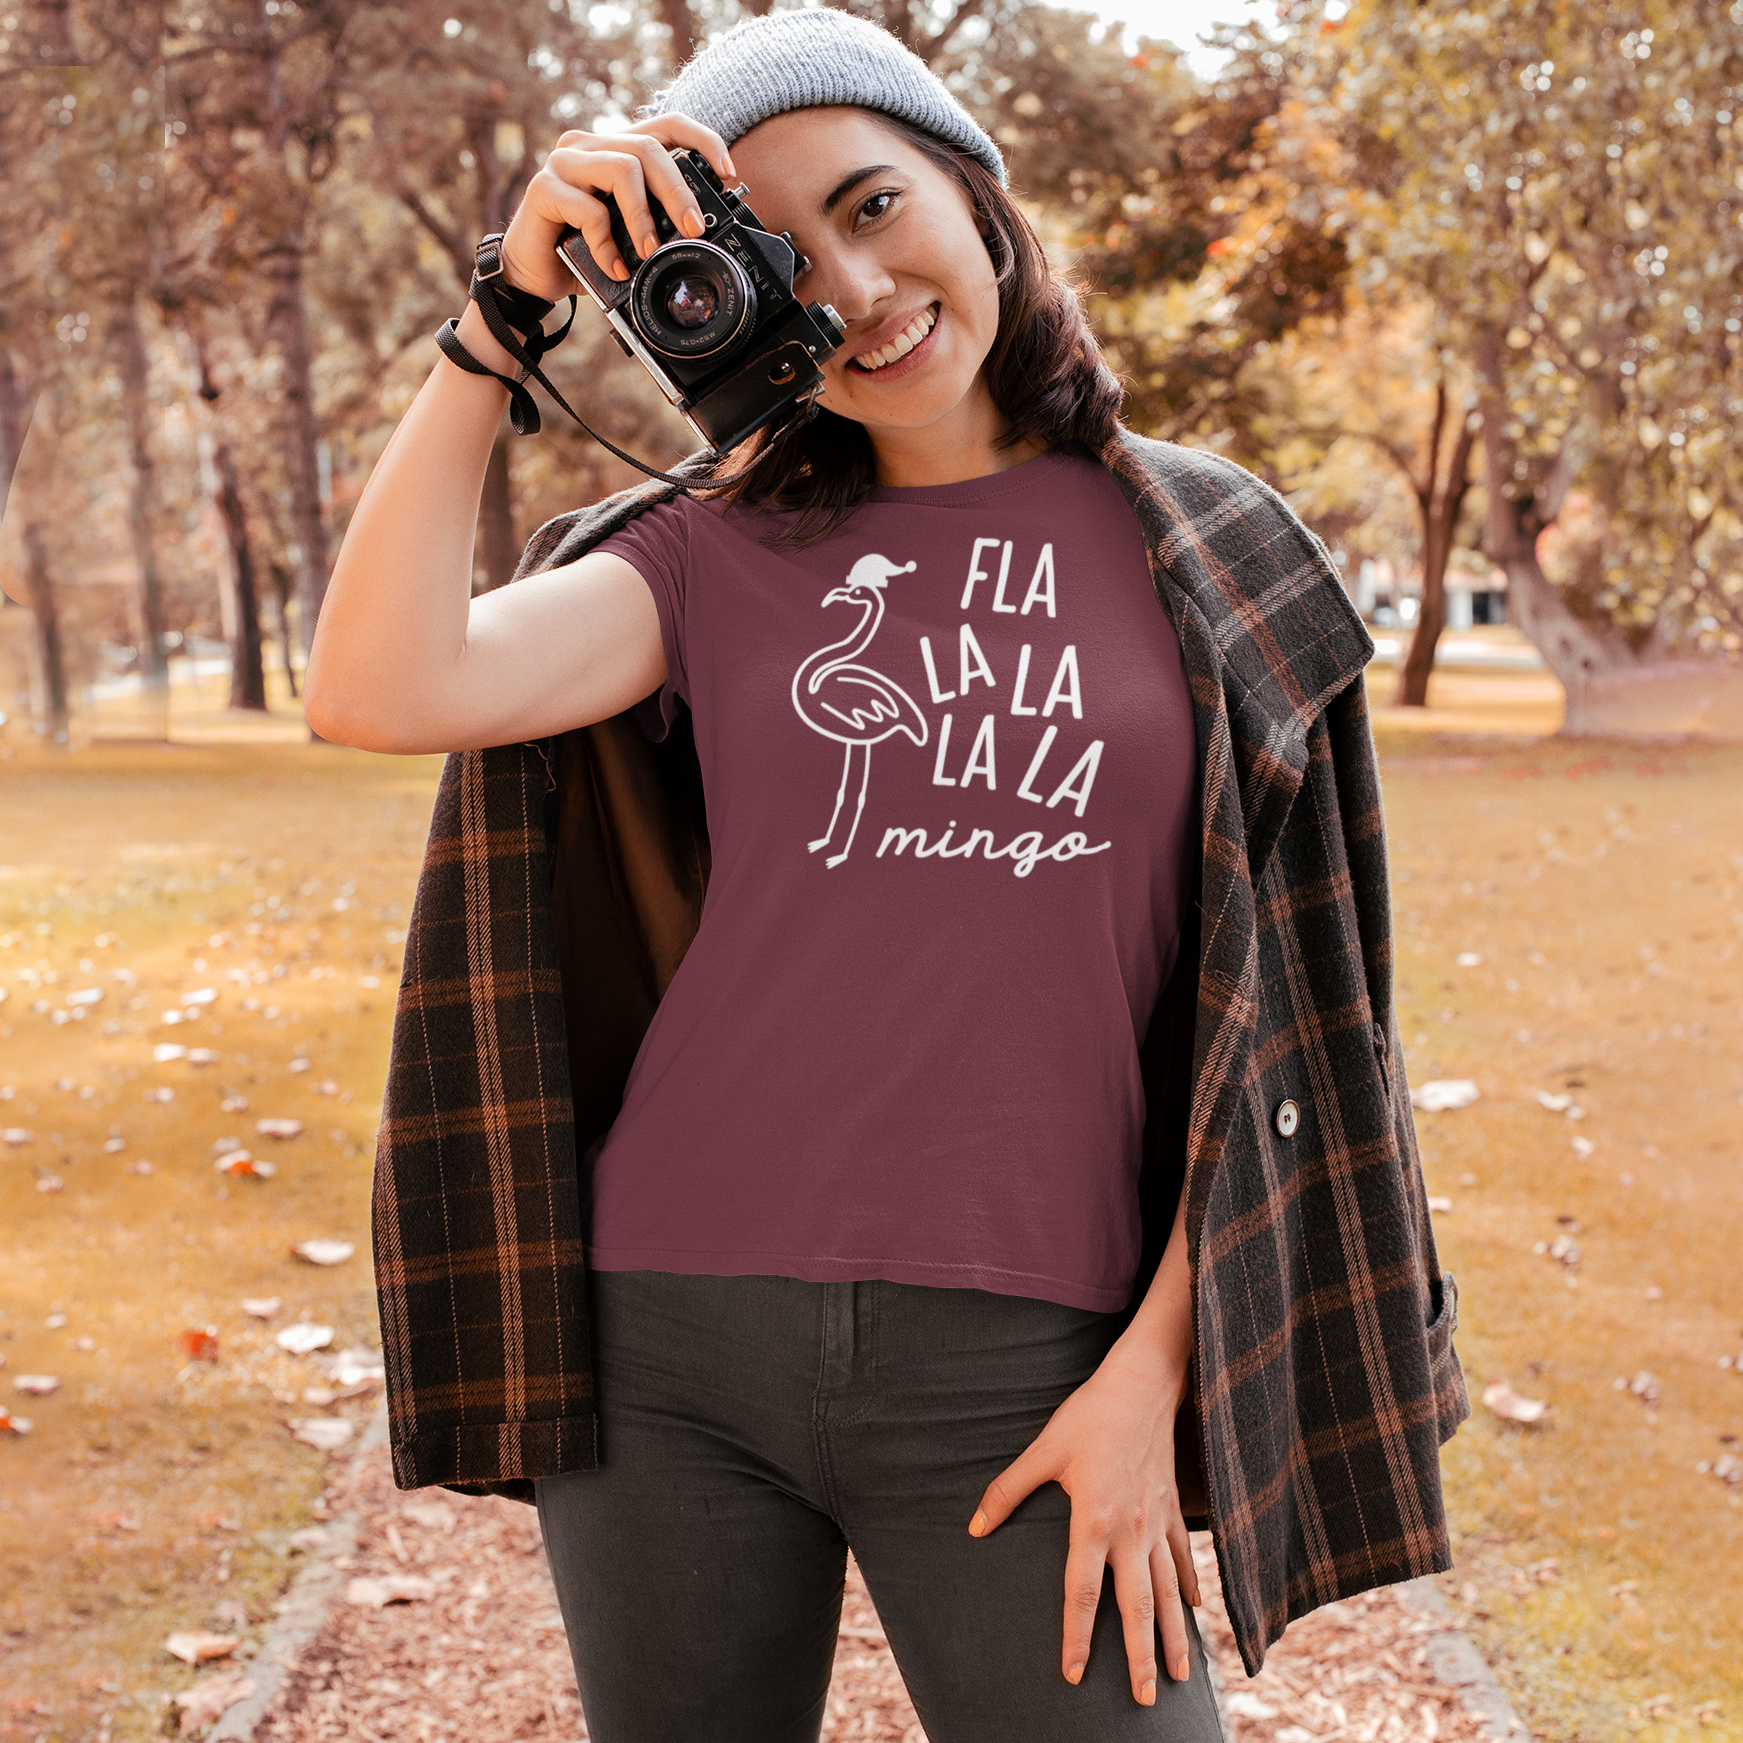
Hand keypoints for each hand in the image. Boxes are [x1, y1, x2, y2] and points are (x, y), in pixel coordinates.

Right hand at [498, 114, 736, 301]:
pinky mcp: (544, 188)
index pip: (666, 123)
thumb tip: (699, 228)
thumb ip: (656, 220)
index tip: (728, 173)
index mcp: (617, 149)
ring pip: (623, 169)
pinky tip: (614, 267)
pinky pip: (589, 210)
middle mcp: (590, 145)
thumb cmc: (583, 250)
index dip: (702, 140)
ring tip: (648, 252)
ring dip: (643, 217)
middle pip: (648, 148)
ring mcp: (564, 162)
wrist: (533, 276)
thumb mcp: (629, 234)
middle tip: (693, 229)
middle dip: (678, 192)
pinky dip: (607, 244)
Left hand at [967, 1345, 1200, 1705]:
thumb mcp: (1042, 1450)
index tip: (1072, 1674)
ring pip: (1168, 1594)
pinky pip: (1184, 1560)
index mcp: (1092, 1522)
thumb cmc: (1088, 1416)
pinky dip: (1191, 1589)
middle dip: (1139, 1658)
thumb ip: (1008, 1491)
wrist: (1142, 1385)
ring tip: (1180, 1678)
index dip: (1075, 1637)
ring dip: (1174, 1637)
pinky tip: (1196, 1614)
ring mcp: (1156, 1524)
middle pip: (1136, 1608)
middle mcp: (1129, 1532)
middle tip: (1144, 1702)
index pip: (1081, 1593)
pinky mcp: (1172, 1510)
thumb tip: (975, 1527)